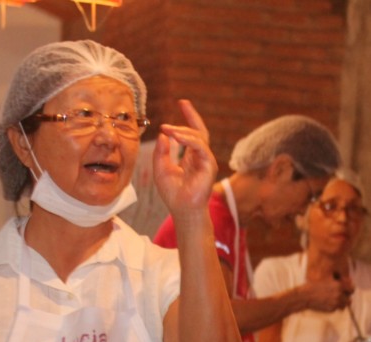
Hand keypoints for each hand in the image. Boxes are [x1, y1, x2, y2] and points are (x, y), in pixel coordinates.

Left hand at [152, 99, 216, 217]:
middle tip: (173, 115)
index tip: (182, 102)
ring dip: (183, 131)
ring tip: (168, 130)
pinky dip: (189, 141)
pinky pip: (201, 148)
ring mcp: (206, 161)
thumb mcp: (161, 169)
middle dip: (187, 119)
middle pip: (198, 131)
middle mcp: (200, 157)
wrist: (182, 210)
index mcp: (191, 157)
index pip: (192, 133)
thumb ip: (161, 152)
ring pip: (199, 137)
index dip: (189, 117)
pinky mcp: (209, 166)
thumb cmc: (173, 194)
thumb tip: (163, 135)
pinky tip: (177, 138)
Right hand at [296, 272, 353, 311]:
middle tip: (338, 298)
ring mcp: (336, 302)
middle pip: (349, 299)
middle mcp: (339, 294)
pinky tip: (325, 303)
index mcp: (339, 285)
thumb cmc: (313, 286)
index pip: (352, 289)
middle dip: (345, 299)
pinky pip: (336, 309)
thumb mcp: (326, 280)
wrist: (304, 296)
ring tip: (332, 301)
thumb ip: (337, 283)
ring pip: (344, 305)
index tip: (346, 292)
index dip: (349, 291)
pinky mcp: (332, 309)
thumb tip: (348, 286)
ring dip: (340, 304)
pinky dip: (333, 307)